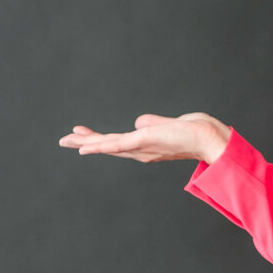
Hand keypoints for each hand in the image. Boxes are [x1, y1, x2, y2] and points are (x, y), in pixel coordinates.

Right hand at [58, 113, 231, 164]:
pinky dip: (100, 145)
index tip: (80, 134)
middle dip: (85, 143)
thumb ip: (152, 123)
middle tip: (63, 140)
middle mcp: (140, 151)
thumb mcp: (168, 125)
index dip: (97, 140)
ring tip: (67, 140)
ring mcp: (141, 147)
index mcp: (144, 146)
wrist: (208, 138)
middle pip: (106, 147)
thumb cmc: (194, 132)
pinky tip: (86, 146)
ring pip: (107, 146)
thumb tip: (138, 121)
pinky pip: (117, 144)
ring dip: (87, 143)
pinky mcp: (143, 141)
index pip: (116, 143)